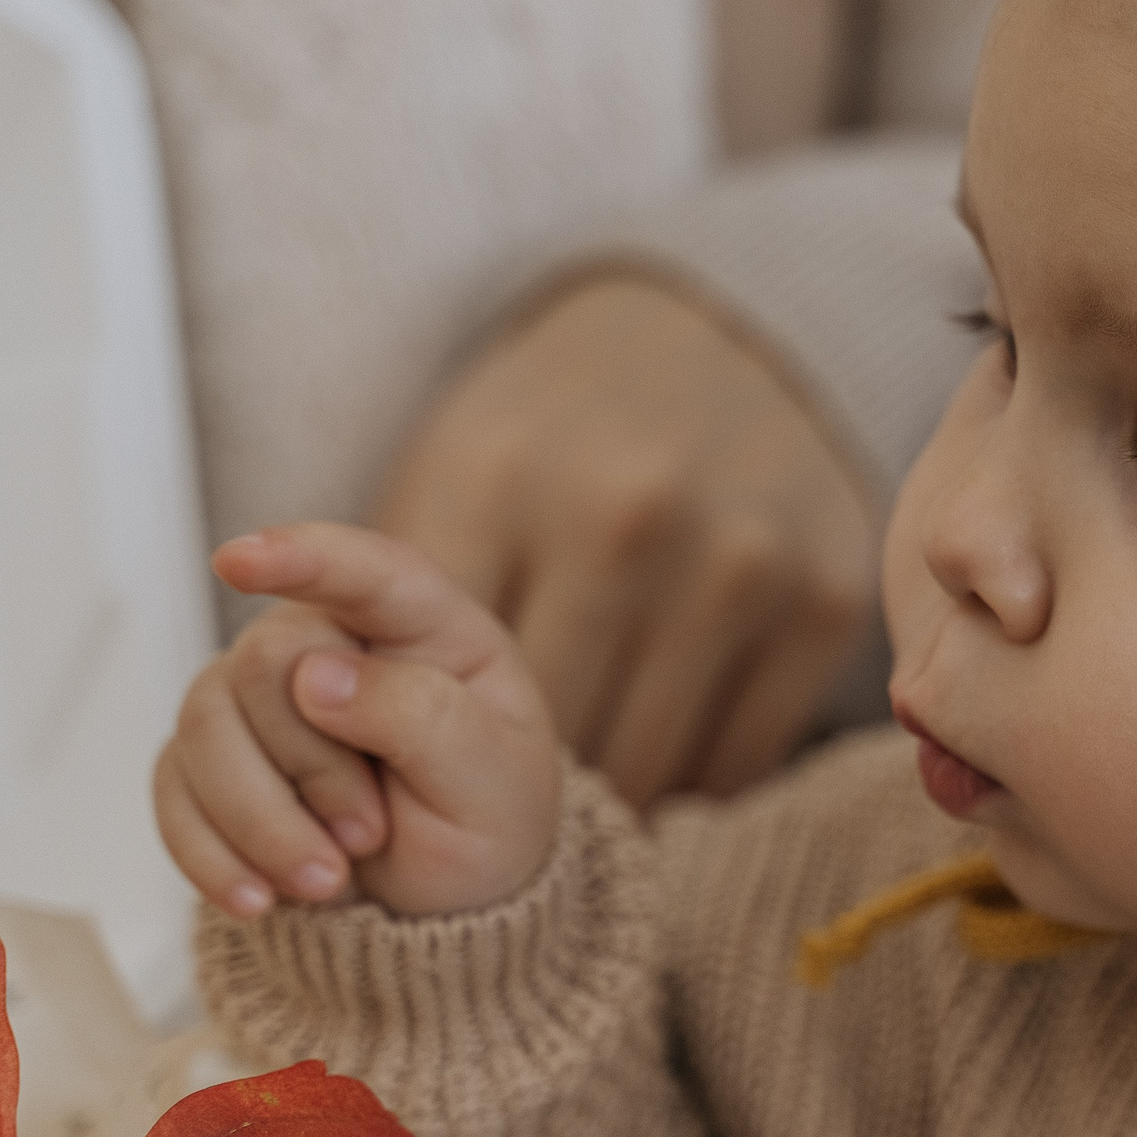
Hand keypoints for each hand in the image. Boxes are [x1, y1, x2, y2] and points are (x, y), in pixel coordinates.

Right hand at [155, 524, 564, 919]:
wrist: (450, 902)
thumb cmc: (487, 817)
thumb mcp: (491, 778)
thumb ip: (420, 714)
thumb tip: (316, 676)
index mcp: (424, 626)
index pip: (365, 571)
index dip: (301, 558)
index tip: (239, 562)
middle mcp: (332, 641)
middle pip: (264, 664)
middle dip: (312, 769)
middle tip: (371, 835)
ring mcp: (262, 696)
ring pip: (204, 726)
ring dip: (263, 823)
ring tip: (329, 879)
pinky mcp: (211, 760)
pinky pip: (173, 790)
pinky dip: (214, 854)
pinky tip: (259, 899)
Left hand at [380, 276, 878, 807]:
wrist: (733, 340)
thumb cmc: (562, 428)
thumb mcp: (455, 467)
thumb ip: (382, 588)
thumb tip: (316, 701)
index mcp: (498, 476)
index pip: (421, 667)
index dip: (396, 732)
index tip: (398, 772)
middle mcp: (620, 519)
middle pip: (536, 732)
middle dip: (507, 774)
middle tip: (494, 789)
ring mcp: (733, 562)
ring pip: (640, 765)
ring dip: (602, 796)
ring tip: (578, 784)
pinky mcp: (820, 606)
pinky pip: (733, 762)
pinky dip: (690, 781)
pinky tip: (661, 751)